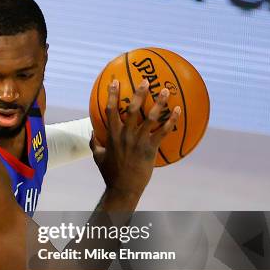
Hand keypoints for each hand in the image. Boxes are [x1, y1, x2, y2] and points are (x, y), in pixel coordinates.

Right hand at [91, 79, 179, 197]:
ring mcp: (138, 141)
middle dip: (138, 93)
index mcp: (112, 135)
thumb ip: (94, 143)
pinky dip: (171, 120)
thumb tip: (91, 133)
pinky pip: (163, 131)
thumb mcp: (97, 157)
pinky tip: (178, 110)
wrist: (123, 188)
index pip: (110, 111)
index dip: (111, 95)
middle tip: (145, 81)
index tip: (114, 81)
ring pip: (150, 117)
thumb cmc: (110, 173)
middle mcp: (125, 135)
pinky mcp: (150, 149)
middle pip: (131, 109)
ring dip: (159, 103)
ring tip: (165, 91)